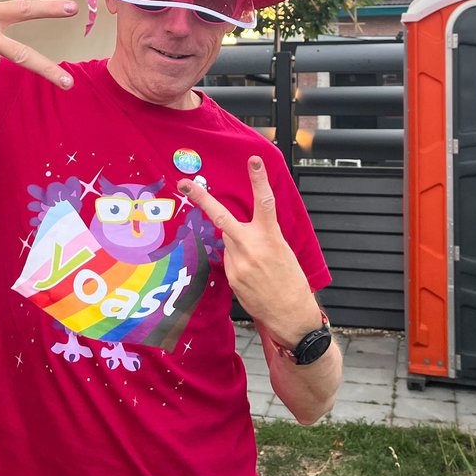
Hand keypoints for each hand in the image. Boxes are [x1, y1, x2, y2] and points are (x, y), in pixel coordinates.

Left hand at [178, 157, 321, 344]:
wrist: (290, 313)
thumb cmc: (291, 280)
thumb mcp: (283, 250)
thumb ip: (262, 235)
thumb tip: (240, 228)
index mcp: (271, 236)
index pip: (264, 202)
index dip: (258, 179)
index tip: (253, 161)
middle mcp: (251, 247)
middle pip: (222, 217)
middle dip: (201, 199)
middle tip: (185, 184)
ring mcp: (238, 263)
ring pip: (228, 241)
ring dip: (236, 245)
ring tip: (256, 263)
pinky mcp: (231, 277)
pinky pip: (229, 260)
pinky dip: (238, 262)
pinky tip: (252, 275)